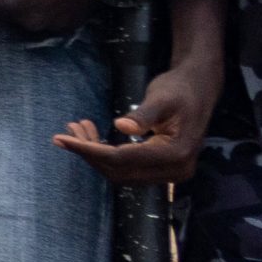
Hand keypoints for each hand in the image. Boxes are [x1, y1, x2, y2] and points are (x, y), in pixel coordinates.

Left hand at [55, 59, 219, 184]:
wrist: (199, 88)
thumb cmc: (180, 88)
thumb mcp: (161, 97)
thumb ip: (143, 115)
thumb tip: (121, 127)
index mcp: (176, 154)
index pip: (122, 159)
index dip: (89, 150)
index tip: (62, 139)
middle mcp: (174, 170)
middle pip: (119, 171)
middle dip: (90, 153)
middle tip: (68, 130)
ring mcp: (169, 173)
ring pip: (121, 172)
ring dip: (96, 154)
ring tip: (77, 129)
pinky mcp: (162, 168)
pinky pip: (128, 168)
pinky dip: (106, 155)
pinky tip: (92, 137)